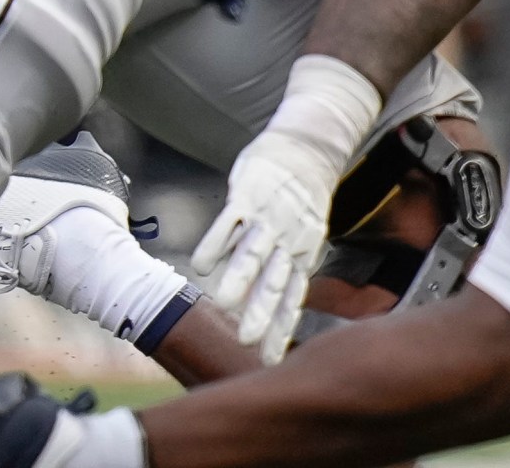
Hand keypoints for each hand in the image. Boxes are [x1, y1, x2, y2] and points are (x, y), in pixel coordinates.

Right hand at [193, 128, 341, 361]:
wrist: (307, 148)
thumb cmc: (298, 203)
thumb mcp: (303, 238)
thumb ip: (282, 273)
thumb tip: (262, 314)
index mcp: (303, 254)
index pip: (293, 297)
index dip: (281, 327)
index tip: (268, 360)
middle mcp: (288, 240)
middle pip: (274, 280)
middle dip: (261, 310)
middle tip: (246, 340)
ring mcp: (269, 217)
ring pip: (253, 252)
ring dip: (239, 277)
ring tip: (223, 304)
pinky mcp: (249, 195)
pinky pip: (232, 220)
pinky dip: (218, 241)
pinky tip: (202, 265)